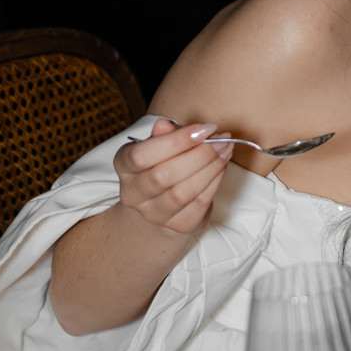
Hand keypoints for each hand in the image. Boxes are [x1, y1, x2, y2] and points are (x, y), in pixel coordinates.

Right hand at [112, 118, 233, 236]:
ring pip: (182, 193)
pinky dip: (215, 182)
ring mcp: (153, 213)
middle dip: (199, 154)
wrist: (161, 204)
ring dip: (211, 168)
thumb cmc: (162, 163)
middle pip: (163, 176)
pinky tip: (222, 166)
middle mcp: (133, 193)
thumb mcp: (159, 144)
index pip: (141, 156)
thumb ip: (164, 135)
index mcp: (124, 166)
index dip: (176, 141)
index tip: (205, 129)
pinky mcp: (178, 225)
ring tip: (226, 149)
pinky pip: (199, 204)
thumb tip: (166, 125)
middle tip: (221, 139)